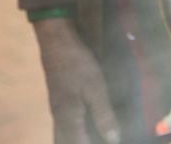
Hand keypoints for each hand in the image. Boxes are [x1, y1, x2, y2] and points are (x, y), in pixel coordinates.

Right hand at [34, 17, 119, 143]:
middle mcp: (61, 118)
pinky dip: (83, 125)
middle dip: (91, 141)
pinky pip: (71, 122)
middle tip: (110, 136)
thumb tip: (113, 141)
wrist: (56, 38)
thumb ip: (104, 116)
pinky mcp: (60, 100)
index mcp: (69, 119)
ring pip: (72, 133)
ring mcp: (58, 109)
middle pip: (75, 141)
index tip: (114, 142)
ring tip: (106, 131)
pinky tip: (96, 118)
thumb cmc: (76, 62)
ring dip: (87, 135)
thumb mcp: (95, 88)